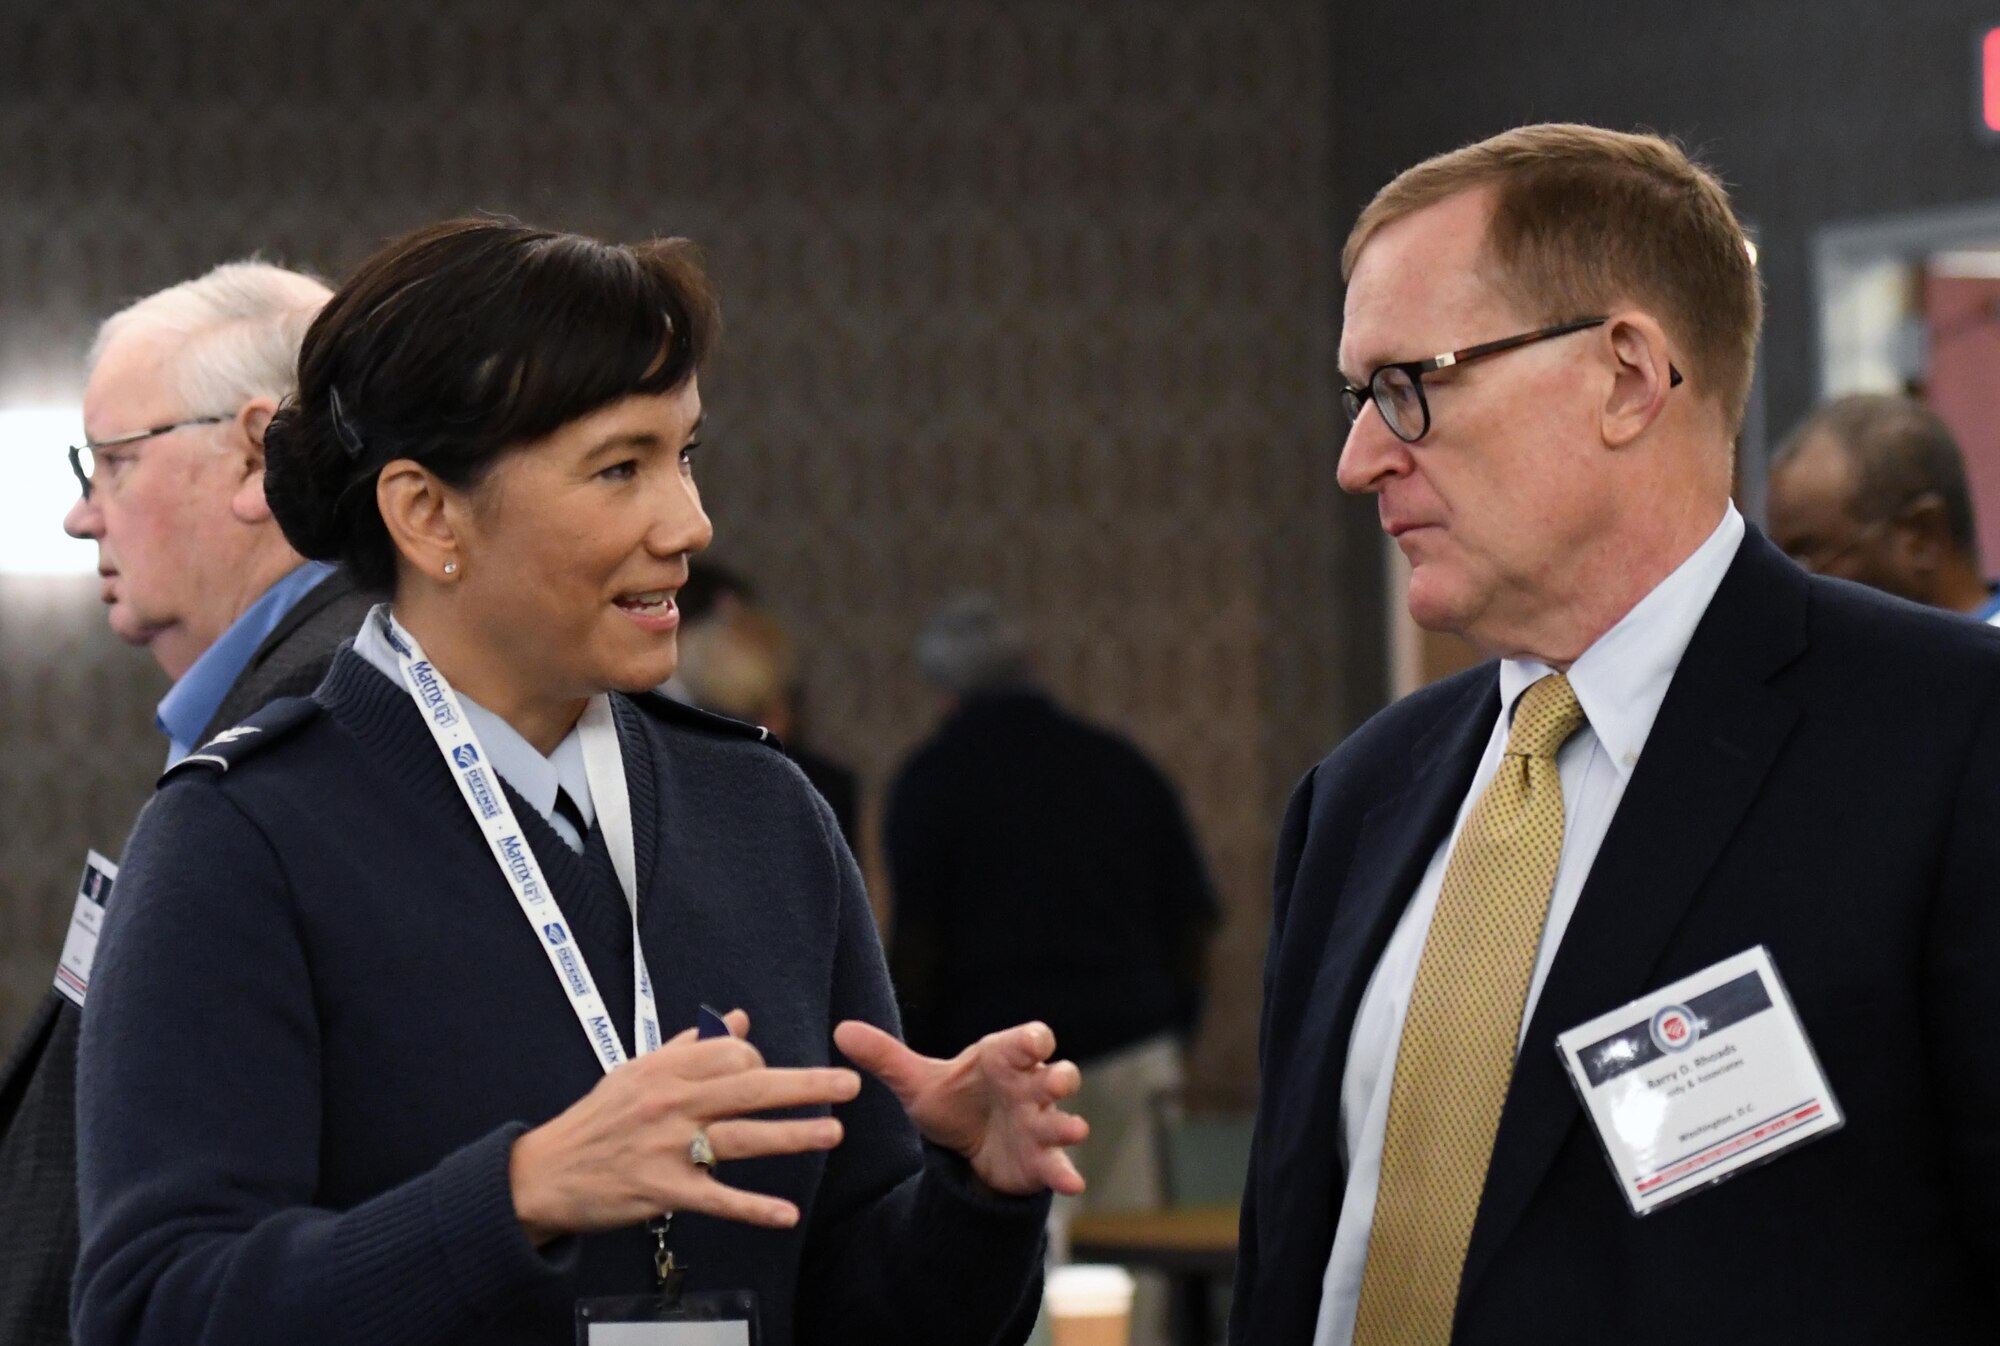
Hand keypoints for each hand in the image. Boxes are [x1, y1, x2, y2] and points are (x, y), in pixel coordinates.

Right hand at [509, 1010, 861, 1244]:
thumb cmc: (597, 1119)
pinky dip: (753, 1207)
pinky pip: (717, 1198)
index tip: (774, 1076)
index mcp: (667, 1069)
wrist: (545, 1172)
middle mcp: (671, 1103)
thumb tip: (737, 1019)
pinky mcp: (664, 1190)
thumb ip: (689, 1046)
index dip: (762, 1063)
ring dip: (791, 1136)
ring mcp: (668, 1147)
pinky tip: (787, 1214)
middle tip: (848, 1084)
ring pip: (741, 1138)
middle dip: (803, 1085)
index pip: (733, 1056)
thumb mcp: (637, 1070)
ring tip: (832, 1133)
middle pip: (749, 1088)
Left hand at [834, 1019, 1087, 1197]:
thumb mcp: (917, 1083)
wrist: (966, 1148)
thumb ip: (885, 1057)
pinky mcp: (1040, 1160)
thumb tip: (840, 1029)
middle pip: (1055, 1075)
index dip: (1031, 1040)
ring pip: (1060, 1119)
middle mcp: (1028, 1088)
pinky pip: (1057, 1166)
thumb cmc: (954, 1100)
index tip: (1032, 1042)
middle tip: (1056, 1081)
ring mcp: (1038, 1124)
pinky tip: (1074, 1186)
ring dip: (1067, 1124)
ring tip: (1074, 1130)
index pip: (1025, 1041)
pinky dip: (1066, 1174)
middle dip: (1059, 1077)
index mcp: (1003, 1060)